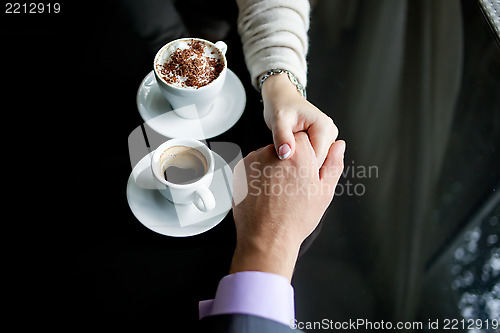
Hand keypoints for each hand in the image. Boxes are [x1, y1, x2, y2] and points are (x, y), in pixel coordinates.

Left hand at [230, 132, 345, 280]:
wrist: (266, 237)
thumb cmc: (294, 219)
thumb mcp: (324, 193)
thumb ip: (333, 164)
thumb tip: (339, 146)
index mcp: (299, 155)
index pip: (303, 137)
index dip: (305, 154)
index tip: (304, 169)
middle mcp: (275, 152)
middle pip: (285, 146)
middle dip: (288, 160)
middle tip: (290, 185)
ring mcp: (255, 160)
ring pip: (268, 155)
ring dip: (272, 167)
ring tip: (276, 192)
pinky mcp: (241, 169)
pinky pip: (254, 165)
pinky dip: (258, 175)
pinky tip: (265, 192)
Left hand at [261, 73, 338, 164]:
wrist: (282, 99)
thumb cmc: (281, 106)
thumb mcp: (278, 120)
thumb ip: (282, 137)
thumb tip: (285, 154)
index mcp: (324, 126)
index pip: (317, 158)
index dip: (301, 166)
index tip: (284, 168)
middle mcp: (330, 132)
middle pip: (319, 161)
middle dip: (301, 164)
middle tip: (283, 158)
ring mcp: (329, 138)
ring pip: (317, 161)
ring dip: (302, 162)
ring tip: (287, 154)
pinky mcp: (323, 142)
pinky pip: (315, 157)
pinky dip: (303, 159)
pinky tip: (292, 154)